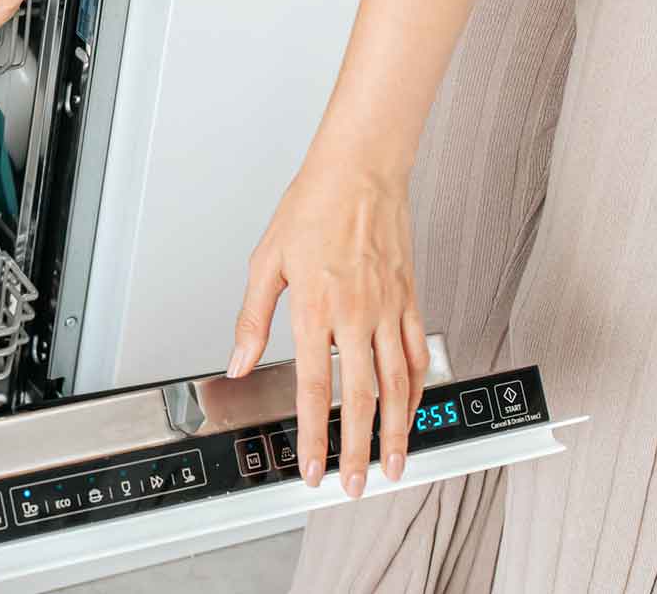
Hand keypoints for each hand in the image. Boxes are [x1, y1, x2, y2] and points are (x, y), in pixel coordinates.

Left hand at [228, 157, 429, 497]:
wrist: (360, 172)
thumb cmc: (312, 208)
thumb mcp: (265, 262)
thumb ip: (251, 319)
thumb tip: (238, 360)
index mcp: (315, 308)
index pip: (316, 388)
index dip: (315, 436)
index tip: (311, 468)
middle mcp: (356, 314)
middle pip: (364, 398)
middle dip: (360, 450)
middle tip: (357, 484)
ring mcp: (389, 309)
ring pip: (400, 384)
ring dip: (398, 430)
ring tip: (395, 463)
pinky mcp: (409, 298)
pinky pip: (417, 353)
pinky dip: (418, 388)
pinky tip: (414, 409)